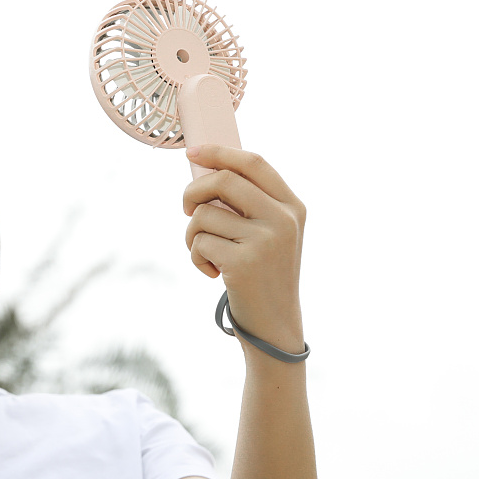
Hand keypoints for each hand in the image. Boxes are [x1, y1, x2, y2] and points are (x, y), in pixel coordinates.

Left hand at [183, 145, 306, 351]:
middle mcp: (283, 219)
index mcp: (292, 206)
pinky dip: (196, 257)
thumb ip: (249, 203)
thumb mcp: (270, 234)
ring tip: (207, 254)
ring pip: (204, 214)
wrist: (275, 325)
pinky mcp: (243, 262)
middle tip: (186, 208)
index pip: (254, 163)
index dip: (220, 152)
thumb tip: (205, 169)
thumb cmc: (264, 276)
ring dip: (193, 234)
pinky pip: (200, 242)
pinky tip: (213, 273)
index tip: (193, 152)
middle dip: (193, 191)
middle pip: (224, 180)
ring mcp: (265, 240)